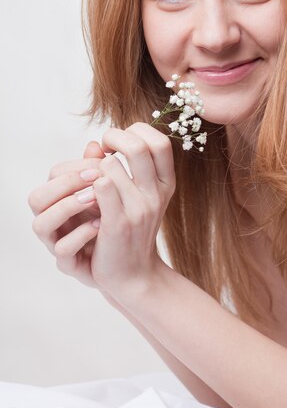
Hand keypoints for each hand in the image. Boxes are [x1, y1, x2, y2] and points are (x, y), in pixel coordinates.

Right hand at [28, 141, 105, 286]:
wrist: (128, 262)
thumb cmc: (113, 220)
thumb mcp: (111, 192)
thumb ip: (100, 169)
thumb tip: (95, 144)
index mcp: (60, 197)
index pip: (53, 175)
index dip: (75, 167)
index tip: (102, 165)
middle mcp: (52, 219)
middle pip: (37, 198)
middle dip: (66, 184)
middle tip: (96, 179)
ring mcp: (56, 241)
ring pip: (41, 223)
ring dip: (68, 207)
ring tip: (96, 200)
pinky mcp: (67, 263)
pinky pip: (62, 249)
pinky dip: (80, 235)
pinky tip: (100, 225)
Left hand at [88, 122, 174, 297]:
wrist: (132, 274)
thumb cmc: (131, 231)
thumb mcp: (137, 197)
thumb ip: (122, 168)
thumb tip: (93, 143)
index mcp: (165, 184)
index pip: (159, 142)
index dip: (137, 132)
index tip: (119, 142)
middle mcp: (156, 194)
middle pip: (138, 146)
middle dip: (114, 138)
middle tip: (102, 148)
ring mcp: (140, 209)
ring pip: (111, 165)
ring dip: (95, 168)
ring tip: (91, 179)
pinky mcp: (119, 223)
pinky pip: (102, 186)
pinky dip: (89, 185)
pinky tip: (87, 196)